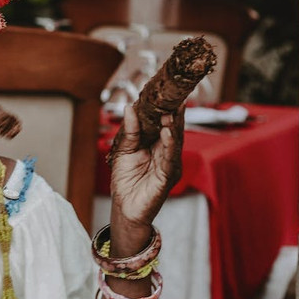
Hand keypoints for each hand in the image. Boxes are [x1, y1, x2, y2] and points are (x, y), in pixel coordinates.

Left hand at [110, 103, 182, 228]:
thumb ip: (129, 131)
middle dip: (174, 113)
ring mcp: (169, 164)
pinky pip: (170, 158)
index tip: (166, 91)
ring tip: (171, 111)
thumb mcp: (124, 150)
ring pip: (174, 142)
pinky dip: (170, 145)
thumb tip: (129, 108)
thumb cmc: (126, 181)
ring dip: (173, 126)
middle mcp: (167, 153)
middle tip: (174, 95)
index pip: (164, 123)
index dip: (165, 108)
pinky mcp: (167, 177)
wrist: (125, 208)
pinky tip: (168, 133)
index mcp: (156, 145)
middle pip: (173, 129)